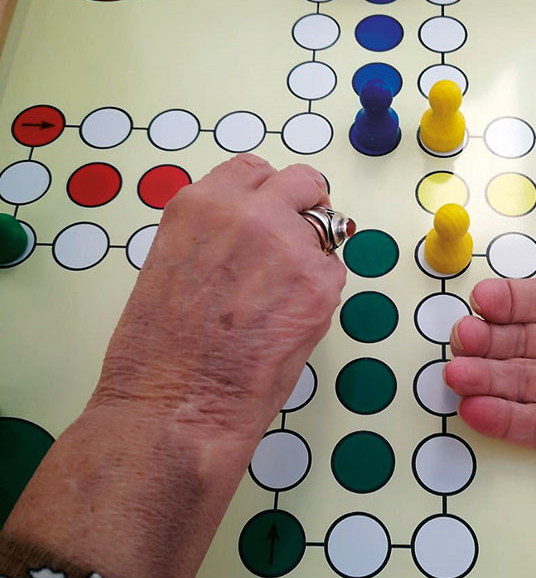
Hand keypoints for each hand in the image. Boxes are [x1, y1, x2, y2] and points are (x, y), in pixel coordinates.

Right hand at [8, 154, 346, 577]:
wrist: (176, 406)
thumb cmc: (159, 351)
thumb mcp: (173, 263)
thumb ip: (216, 236)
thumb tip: (256, 235)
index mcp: (202, 204)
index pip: (255, 171)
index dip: (267, 194)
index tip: (271, 212)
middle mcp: (250, 212)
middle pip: (302, 183)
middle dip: (304, 209)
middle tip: (294, 246)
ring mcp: (290, 246)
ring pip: (325, 231)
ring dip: (312, 255)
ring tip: (281, 301)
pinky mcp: (320, 285)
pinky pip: (333, 276)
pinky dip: (320, 295)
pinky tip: (287, 325)